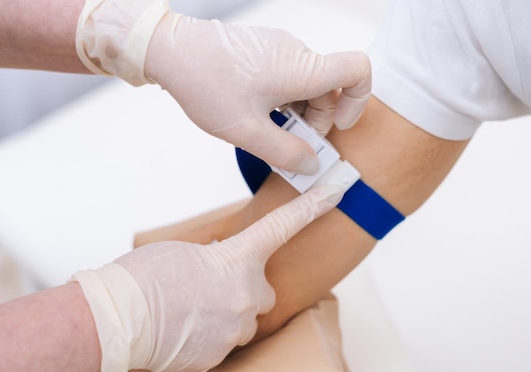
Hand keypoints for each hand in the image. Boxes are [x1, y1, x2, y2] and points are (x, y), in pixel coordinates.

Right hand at [72, 185, 344, 371]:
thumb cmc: (142, 277)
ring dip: (223, 314)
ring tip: (186, 310)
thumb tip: (224, 273)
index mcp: (238, 259)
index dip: (313, 206)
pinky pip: (223, 342)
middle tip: (206, 288)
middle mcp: (247, 295)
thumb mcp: (187, 252)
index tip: (338, 189)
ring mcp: (235, 329)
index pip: (284, 226)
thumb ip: (218, 259)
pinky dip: (208, 335)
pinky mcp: (219, 355)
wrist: (116, 319)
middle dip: (242, 289)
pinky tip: (183, 328)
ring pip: (241, 320)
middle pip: (261, 292)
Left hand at [145, 11, 371, 173]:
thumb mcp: (248, 132)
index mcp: (302, 69)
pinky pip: (289, 77)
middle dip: (316, 122)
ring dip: (297, 114)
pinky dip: (283, 101)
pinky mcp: (266, 50)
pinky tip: (257, 116)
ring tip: (265, 133)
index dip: (358, 101)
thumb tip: (312, 164)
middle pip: (330, 89)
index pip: (358, 71)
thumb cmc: (206, 84)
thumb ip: (286, 154)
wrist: (172, 51)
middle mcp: (297, 53)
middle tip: (289, 146)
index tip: (338, 127)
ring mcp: (281, 48)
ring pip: (308, 86)